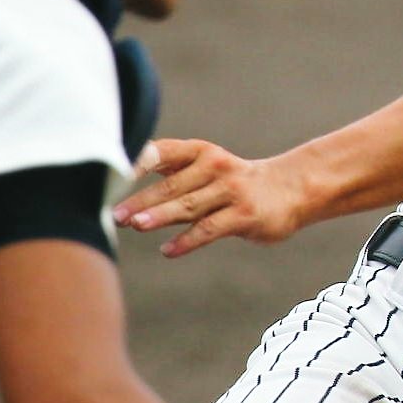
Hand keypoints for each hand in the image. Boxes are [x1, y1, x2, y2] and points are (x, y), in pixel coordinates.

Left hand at [113, 137, 303, 256]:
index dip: (138, 162)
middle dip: (141, 199)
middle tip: (114, 213)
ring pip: (188, 206)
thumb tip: (122, 188)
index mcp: (201, 152)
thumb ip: (172, 175)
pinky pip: (209, 229)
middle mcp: (215, 167)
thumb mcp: (206, 169)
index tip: (112, 175)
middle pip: (172, 184)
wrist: (290, 189)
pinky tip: (167, 251)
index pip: (164, 152)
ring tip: (135, 224)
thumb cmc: (234, 182)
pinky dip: (186, 241)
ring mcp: (231, 191)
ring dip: (159, 215)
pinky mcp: (244, 215)